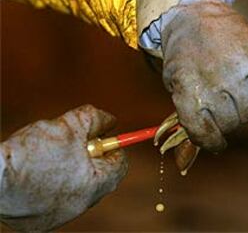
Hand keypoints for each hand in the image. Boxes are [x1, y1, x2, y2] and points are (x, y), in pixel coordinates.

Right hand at [0, 105, 127, 231]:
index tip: (102, 139)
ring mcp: (62, 217)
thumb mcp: (70, 125)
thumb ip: (95, 120)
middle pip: (99, 179)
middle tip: (77, 146)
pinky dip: (53, 189)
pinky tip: (37, 176)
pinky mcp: (42, 224)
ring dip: (72, 174)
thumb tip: (111, 121)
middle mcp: (83, 205)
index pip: (120, 166)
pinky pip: (57, 203)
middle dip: (92, 160)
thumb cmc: (33, 151)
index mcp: (96, 184)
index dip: (114, 149)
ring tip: (51, 160)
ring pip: (78, 190)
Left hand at [161, 0, 247, 151]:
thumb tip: (203, 137)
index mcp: (187, 88)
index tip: (217, 144)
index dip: (211, 142)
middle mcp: (212, 81)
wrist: (192, 12)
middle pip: (230, 122)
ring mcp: (235, 69)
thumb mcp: (174, 80)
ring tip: (242, 108)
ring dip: (247, 116)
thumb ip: (186, 108)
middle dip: (229, 125)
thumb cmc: (183, 51)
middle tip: (228, 118)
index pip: (202, 130)